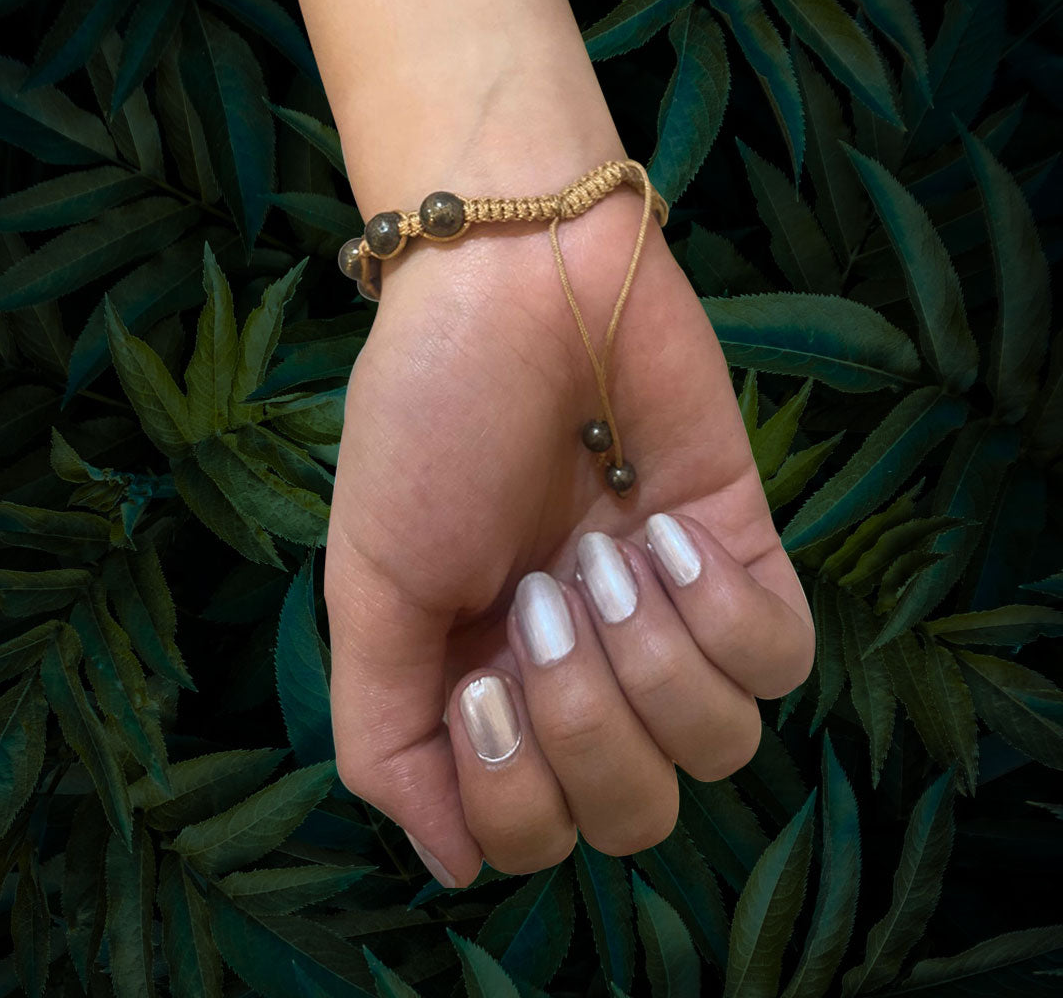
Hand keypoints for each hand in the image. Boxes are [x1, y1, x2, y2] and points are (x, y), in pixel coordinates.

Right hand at [323, 180, 814, 886]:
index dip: (517, 792)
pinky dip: (724, 610)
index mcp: (491, 692)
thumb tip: (453, 866)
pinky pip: (780, 661)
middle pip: (637, 815)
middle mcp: (587, 675)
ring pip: (720, 750)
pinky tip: (664, 530)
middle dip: (587, 718)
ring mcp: (671, 621)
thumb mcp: (368, 588)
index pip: (533, 839)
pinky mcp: (746, 560)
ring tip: (603, 549)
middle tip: (544, 590)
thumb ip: (385, 740)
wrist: (516, 284)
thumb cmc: (430, 425)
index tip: (482, 676)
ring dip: (652, 654)